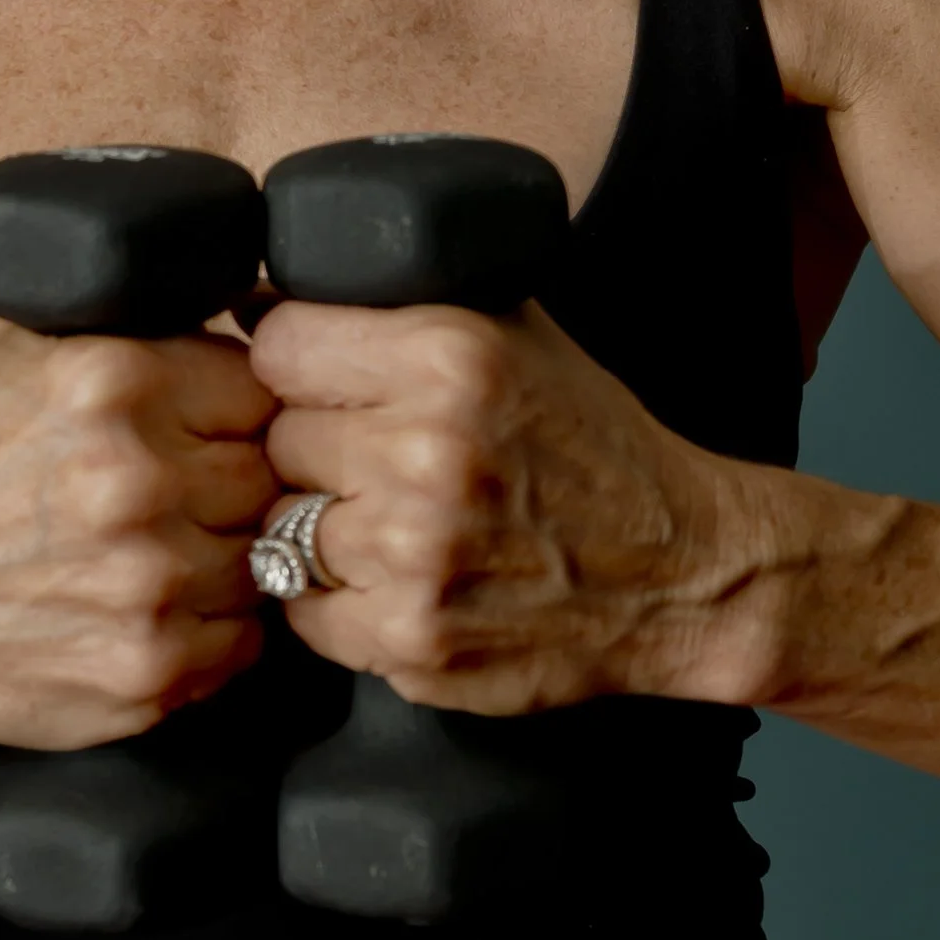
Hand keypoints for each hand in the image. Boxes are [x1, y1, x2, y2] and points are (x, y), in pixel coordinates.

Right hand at [0, 320, 280, 748]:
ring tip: (148, 554)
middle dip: (225, 486)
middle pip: (267, 477)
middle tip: (169, 498)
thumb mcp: (29, 348)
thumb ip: (139, 322)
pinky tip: (142, 609)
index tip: (198, 431)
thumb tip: (251, 317)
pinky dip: (207, 630)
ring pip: (263, 562)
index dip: (230, 412)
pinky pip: (241, 643)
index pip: (260, 387)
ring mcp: (146, 585)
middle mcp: (136, 481)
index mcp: (114, 379)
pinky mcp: (145, 671)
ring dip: (221, 559)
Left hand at [248, 294, 746, 713]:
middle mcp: (424, 452)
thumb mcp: (512, 332)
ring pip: (281, 527)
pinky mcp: (411, 642)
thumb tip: (258, 297)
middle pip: (276, 438)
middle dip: (317, 447)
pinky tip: (398, 579)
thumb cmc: (589, 442)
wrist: (682, 570)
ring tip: (394, 521)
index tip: (324, 382)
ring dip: (325, 526)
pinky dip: (337, 601)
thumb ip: (398, 305)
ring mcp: (414, 556)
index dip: (298, 364)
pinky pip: (303, 612)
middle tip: (377, 459)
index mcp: (446, 356)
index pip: (278, 344)